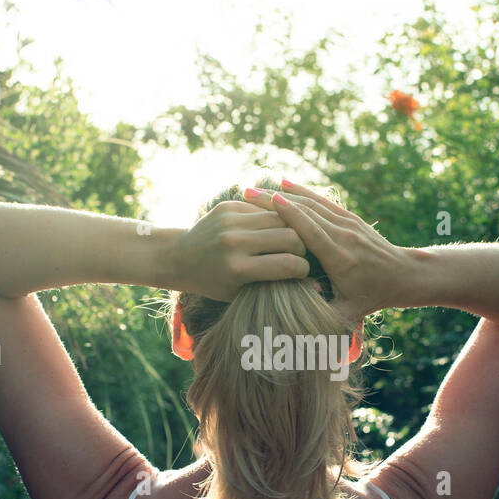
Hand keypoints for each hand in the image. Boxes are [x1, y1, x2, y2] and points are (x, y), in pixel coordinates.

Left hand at [170, 200, 309, 300]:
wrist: (180, 256)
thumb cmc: (215, 283)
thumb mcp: (243, 293)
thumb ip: (278, 288)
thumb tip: (319, 288)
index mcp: (238, 269)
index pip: (288, 264)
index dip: (303, 269)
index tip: (304, 272)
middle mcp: (234, 242)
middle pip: (289, 236)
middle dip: (300, 247)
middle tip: (299, 254)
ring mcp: (230, 221)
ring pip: (280, 217)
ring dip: (290, 228)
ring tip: (290, 239)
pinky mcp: (228, 206)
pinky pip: (264, 208)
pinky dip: (272, 218)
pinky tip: (272, 227)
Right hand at [242, 181, 409, 325]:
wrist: (404, 275)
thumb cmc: (373, 296)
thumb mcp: (349, 313)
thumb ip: (324, 317)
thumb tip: (295, 327)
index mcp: (341, 259)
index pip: (312, 231)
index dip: (290, 215)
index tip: (266, 202)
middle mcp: (345, 236)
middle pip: (308, 212)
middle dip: (276, 200)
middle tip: (247, 193)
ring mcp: (349, 223)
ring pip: (314, 203)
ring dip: (286, 193)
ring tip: (258, 188)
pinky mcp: (351, 218)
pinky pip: (323, 202)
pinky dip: (303, 192)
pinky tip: (285, 184)